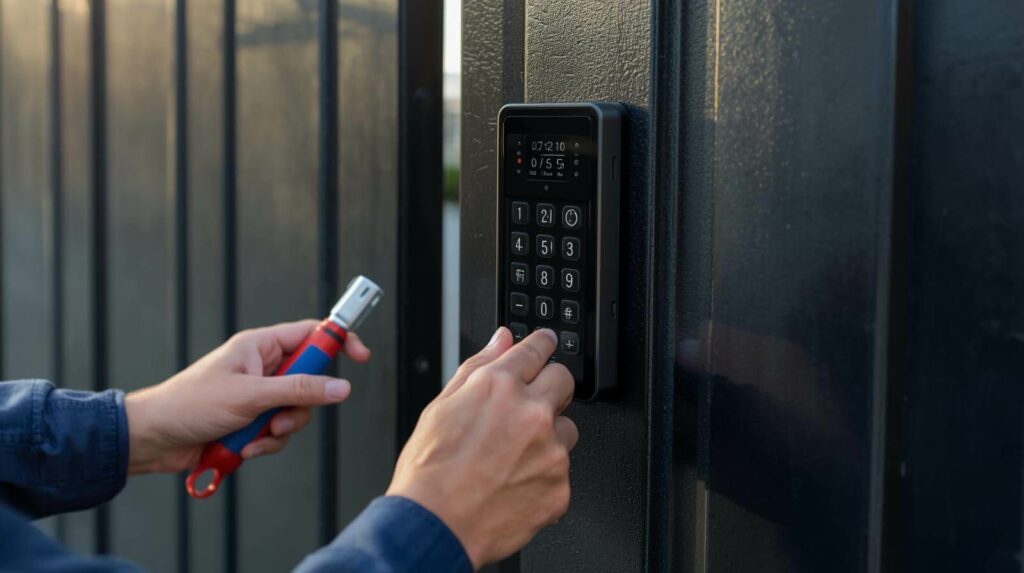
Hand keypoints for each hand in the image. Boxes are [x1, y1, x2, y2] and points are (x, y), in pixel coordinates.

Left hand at [124, 320, 370, 474]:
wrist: (154, 439)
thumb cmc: (190, 404)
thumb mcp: (250, 396)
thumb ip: (299, 390)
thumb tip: (341, 387)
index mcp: (260, 346)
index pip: (311, 334)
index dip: (339, 342)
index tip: (361, 357)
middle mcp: (262, 368)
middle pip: (309, 380)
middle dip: (300, 406)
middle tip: (279, 416)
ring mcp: (258, 396)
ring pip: (296, 411)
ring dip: (279, 430)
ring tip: (252, 437)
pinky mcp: (251, 421)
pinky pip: (278, 432)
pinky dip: (264, 444)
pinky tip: (242, 448)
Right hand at [387, 327, 576, 568]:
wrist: (433, 526)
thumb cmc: (430, 472)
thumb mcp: (441, 407)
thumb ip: (478, 366)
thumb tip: (501, 340)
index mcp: (499, 387)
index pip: (536, 349)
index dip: (542, 344)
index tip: (545, 343)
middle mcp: (531, 414)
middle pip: (563, 381)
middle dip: (549, 388)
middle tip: (526, 408)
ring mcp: (550, 452)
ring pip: (567, 429)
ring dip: (548, 436)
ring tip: (512, 456)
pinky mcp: (560, 487)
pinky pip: (562, 471)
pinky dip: (543, 476)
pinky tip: (515, 482)